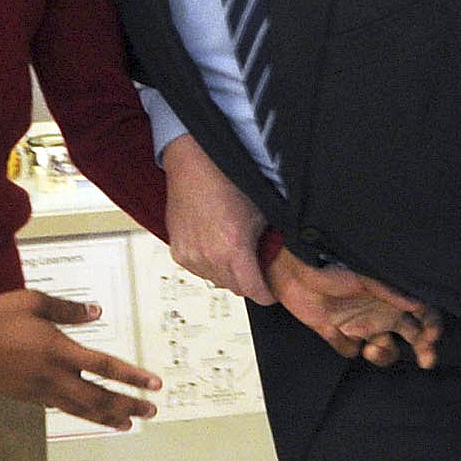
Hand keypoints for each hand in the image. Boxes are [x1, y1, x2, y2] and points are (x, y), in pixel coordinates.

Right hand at [0, 289, 160, 427]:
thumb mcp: (34, 302)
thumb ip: (68, 309)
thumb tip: (95, 312)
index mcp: (58, 350)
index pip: (104, 366)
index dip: (132, 377)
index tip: (153, 385)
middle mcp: (51, 375)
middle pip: (98, 397)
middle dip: (127, 405)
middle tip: (150, 410)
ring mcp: (38, 390)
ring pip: (80, 409)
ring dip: (107, 416)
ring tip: (128, 423)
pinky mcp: (25, 397)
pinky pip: (59, 407)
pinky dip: (79, 412)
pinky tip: (90, 414)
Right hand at [161, 133, 272, 302]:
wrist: (196, 165)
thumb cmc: (227, 181)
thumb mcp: (263, 214)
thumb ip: (270, 244)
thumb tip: (282, 259)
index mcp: (232, 249)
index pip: (253, 291)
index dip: (266, 294)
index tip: (270, 293)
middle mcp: (208, 256)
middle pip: (234, 289)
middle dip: (248, 283)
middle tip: (256, 269)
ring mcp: (190, 255)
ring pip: (215, 280)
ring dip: (227, 274)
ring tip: (234, 254)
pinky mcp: (178, 251)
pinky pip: (198, 270)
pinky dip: (209, 265)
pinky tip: (216, 248)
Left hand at [263, 243, 441, 368]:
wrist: (293, 267)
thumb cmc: (332, 262)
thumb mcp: (367, 275)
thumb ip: (393, 291)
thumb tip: (419, 304)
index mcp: (392, 295)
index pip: (423, 313)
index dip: (432, 326)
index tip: (430, 337)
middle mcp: (381, 312)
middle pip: (412, 336)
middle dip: (423, 349)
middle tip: (426, 360)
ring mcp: (360, 324)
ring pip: (384, 350)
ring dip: (383, 355)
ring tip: (373, 349)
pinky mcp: (337, 333)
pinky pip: (348, 350)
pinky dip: (343, 344)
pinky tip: (334, 330)